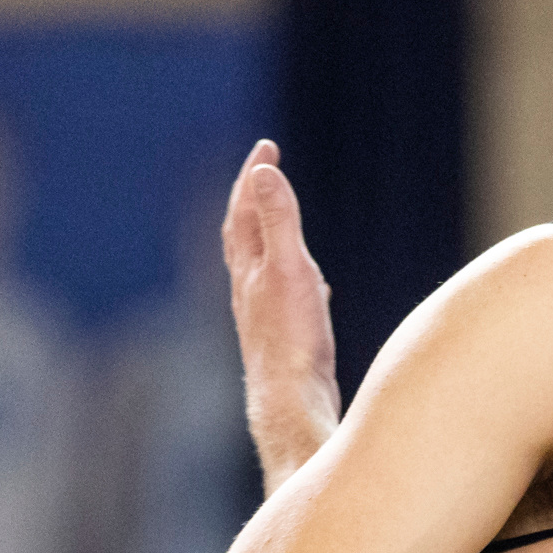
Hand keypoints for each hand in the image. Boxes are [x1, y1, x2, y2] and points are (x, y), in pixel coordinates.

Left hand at [224, 140, 342, 494]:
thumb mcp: (290, 271)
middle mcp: (249, 292)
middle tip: (263, 172)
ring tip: (281, 222)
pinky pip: (282, 296)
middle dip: (252, 201)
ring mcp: (263, 318)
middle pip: (242, 236)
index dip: (253, 177)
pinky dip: (291, 276)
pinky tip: (310, 288)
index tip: (266, 147)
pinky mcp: (282, 342)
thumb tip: (264, 172)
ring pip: (260, 267)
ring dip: (268, 237)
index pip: (244, 211)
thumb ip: (278, 221)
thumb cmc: (292, 342)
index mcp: (250, 270)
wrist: (291, 405)